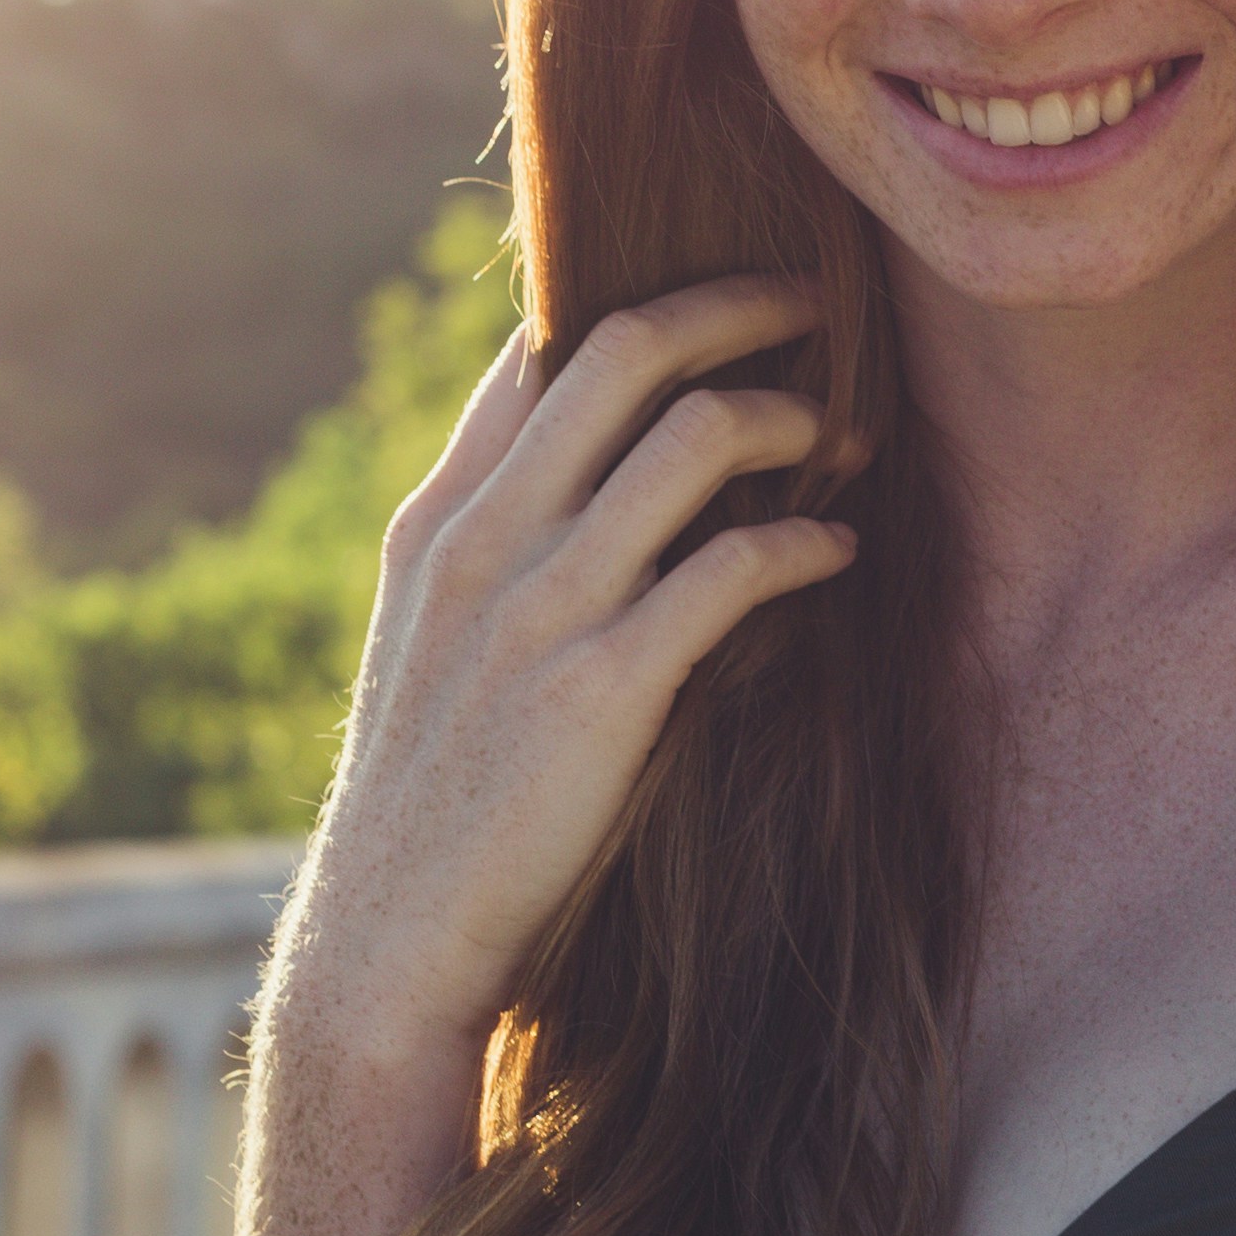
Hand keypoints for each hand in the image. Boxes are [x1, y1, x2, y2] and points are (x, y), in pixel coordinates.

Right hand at [275, 274, 856, 1116]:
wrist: (391, 943)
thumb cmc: (431, 801)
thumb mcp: (431, 648)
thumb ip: (496, 555)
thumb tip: (588, 485)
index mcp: (440, 522)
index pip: (534, 351)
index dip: (639, 297)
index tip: (723, 293)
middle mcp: (486, 543)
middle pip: (623, 351)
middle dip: (735, 305)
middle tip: (816, 303)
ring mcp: (542, 611)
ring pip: (691, 439)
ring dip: (790, 416)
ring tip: (844, 432)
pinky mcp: (604, 690)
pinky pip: (731, 570)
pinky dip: (803, 542)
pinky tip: (840, 550)